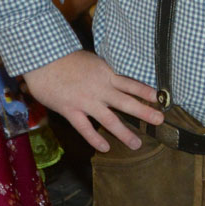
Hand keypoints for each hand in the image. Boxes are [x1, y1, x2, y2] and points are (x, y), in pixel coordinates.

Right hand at [23, 50, 162, 151]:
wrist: (44, 60)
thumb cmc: (66, 58)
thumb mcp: (92, 61)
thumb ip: (104, 73)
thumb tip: (114, 78)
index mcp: (106, 74)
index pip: (131, 84)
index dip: (146, 91)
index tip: (160, 98)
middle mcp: (100, 89)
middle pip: (126, 102)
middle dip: (145, 112)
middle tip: (160, 121)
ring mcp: (86, 101)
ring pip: (109, 119)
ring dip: (124, 132)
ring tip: (136, 144)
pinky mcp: (71, 110)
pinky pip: (85, 128)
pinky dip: (95, 138)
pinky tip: (105, 148)